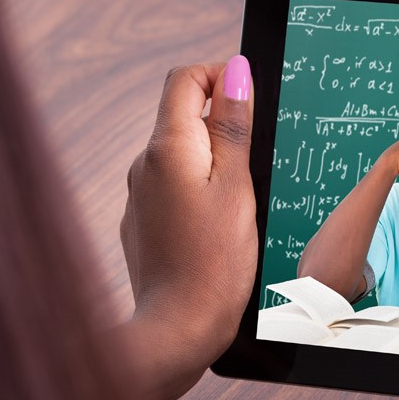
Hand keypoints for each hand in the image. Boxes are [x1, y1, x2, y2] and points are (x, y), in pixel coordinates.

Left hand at [120, 57, 256, 399]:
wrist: (179, 328)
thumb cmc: (216, 264)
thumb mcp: (238, 187)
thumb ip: (233, 127)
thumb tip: (236, 71)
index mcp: (168, 148)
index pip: (186, 79)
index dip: (222, 77)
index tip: (253, 102)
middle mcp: (144, 165)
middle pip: (183, 117)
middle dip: (223, 127)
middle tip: (259, 164)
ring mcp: (140, 195)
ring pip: (181, 156)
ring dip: (213, 164)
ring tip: (243, 204)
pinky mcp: (143, 222)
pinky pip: (173, 188)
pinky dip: (198, 192)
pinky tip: (219, 227)